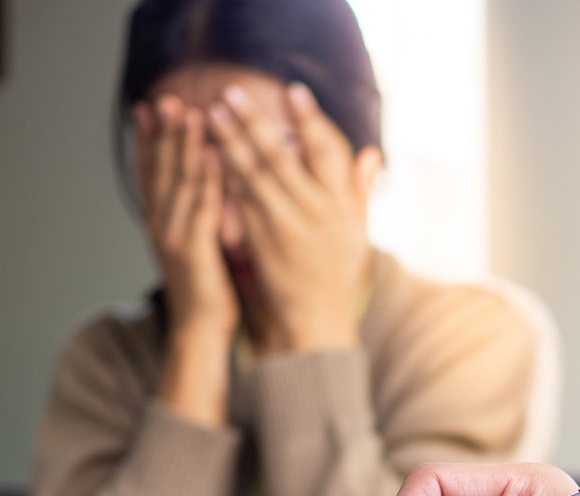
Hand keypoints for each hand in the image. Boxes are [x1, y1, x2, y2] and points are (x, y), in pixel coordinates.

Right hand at [136, 96, 236, 425]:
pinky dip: (207, 178)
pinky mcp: (195, 252)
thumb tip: (206, 194)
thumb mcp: (198, 250)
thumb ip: (198, 220)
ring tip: (186, 111)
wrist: (200, 336)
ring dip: (182, 145)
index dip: (148, 141)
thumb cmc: (207, 295)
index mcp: (162, 225)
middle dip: (161, 133)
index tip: (148, 107)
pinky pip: (202, 207)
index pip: (152, 174)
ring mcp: (175, 238)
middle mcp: (162, 226)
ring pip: (177, 183)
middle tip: (163, 98)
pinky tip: (213, 153)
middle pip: (159, 171)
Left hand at [208, 81, 378, 352]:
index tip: (293, 92)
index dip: (310, 121)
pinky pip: (238, 201)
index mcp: (341, 206)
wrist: (316, 319)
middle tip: (231, 93)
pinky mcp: (260, 242)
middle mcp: (314, 214)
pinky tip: (207, 153)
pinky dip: (222, 175)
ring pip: (252, 176)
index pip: (326, 154)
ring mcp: (284, 228)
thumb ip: (361, 191)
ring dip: (229, 142)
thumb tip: (372, 154)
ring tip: (210, 113)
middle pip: (280, 158)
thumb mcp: (358, 233)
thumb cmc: (337, 273)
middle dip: (254, 123)